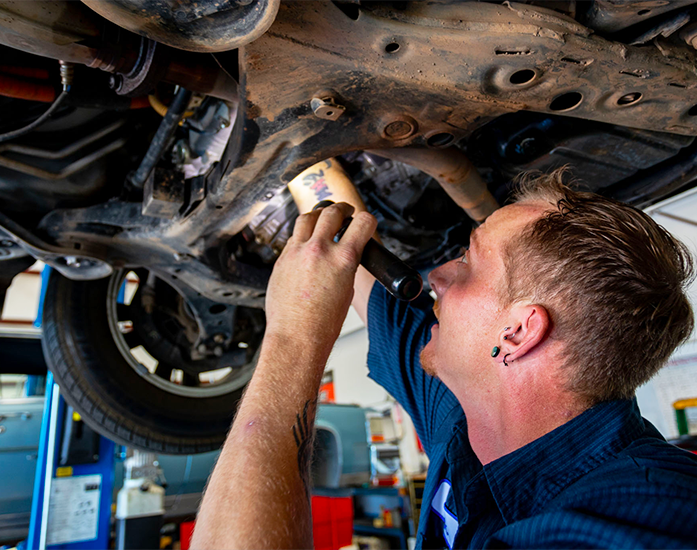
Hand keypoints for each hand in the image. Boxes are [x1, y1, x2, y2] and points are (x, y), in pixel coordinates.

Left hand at [265, 202, 376, 352]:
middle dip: (342, 209)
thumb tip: (343, 253)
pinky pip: (293, 238)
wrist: (297, 336)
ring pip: (307, 218)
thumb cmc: (323, 322)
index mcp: (342, 259)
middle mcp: (318, 250)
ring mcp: (296, 253)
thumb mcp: (347, 289)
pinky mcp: (281, 260)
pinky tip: (306, 243)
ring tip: (323, 218)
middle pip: (330, 212)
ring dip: (318, 215)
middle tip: (345, 212)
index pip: (363, 223)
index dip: (367, 220)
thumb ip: (346, 264)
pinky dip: (302, 236)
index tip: (365, 222)